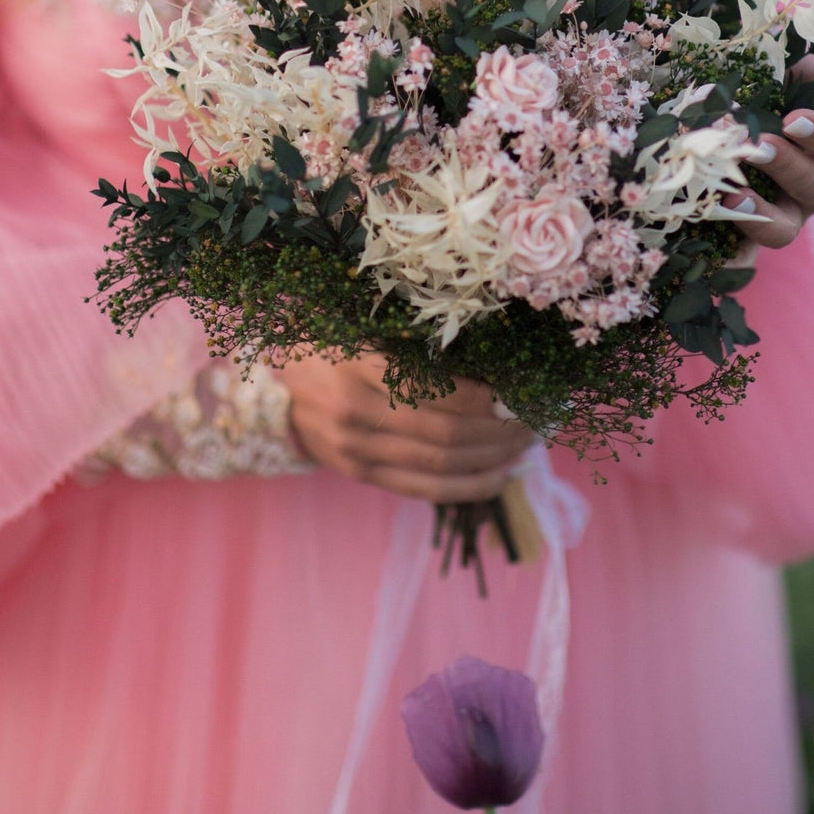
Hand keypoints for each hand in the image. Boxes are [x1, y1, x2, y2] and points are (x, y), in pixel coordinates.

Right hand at [280, 353, 534, 502]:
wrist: (277, 389)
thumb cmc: (330, 342)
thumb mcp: (361, 323)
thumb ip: (411, 338)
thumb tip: (491, 352)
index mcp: (357, 365)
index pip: (434, 391)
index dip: (484, 398)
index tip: (519, 391)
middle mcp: (355, 414)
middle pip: (445, 434)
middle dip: (499, 432)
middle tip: (536, 419)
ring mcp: (356, 452)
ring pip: (440, 467)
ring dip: (493, 459)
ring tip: (527, 444)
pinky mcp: (361, 475)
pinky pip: (424, 490)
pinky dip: (469, 486)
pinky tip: (501, 474)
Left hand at [721, 61, 813, 250]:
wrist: (727, 91)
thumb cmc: (779, 79)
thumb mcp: (808, 69)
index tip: (794, 119)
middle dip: (789, 166)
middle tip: (761, 143)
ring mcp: (788, 210)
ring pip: (787, 225)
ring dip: (763, 209)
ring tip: (736, 188)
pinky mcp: (754, 226)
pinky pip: (754, 246)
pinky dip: (743, 237)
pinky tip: (726, 215)